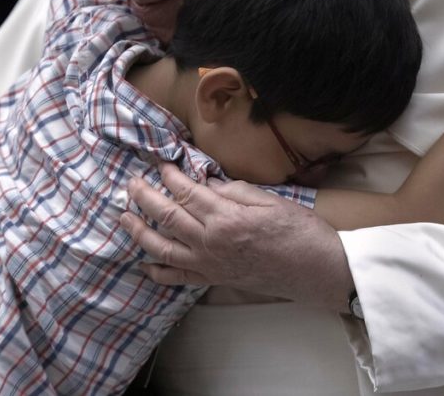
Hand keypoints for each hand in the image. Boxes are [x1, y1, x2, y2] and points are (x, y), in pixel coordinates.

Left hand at [120, 163, 353, 310]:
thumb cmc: (302, 233)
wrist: (319, 272)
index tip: (159, 162)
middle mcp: (211, 243)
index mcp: (226, 217)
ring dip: (140, 232)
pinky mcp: (215, 280)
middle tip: (131, 183)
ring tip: (124, 218)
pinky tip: (145, 264)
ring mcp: (210, 265)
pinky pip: (179, 278)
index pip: (186, 191)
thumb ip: (234, 190)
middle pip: (167, 216)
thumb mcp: (270, 201)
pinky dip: (159, 272)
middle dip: (144, 197)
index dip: (169, 175)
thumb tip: (207, 182)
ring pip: (163, 248)